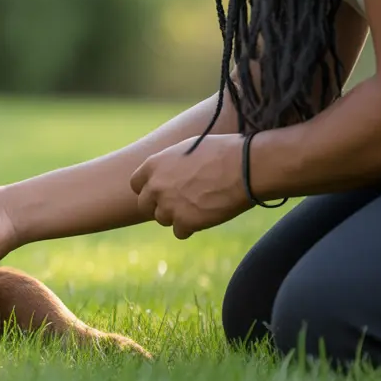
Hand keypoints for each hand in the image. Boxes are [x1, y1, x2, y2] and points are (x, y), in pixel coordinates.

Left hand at [130, 133, 252, 238]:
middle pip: (145, 205)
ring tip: (199, 204)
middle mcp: (155, 186)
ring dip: (177, 216)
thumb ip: (169, 164)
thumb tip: (166, 172)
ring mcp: (168, 206)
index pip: (136, 184)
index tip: (160, 192)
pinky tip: (206, 215)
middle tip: (179, 203)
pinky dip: (191, 227)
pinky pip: (180, 232)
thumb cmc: (221, 152)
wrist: (244, 166)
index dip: (148, 189)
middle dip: (159, 206)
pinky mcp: (185, 222)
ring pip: (163, 219)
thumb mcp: (186, 148)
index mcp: (153, 165)